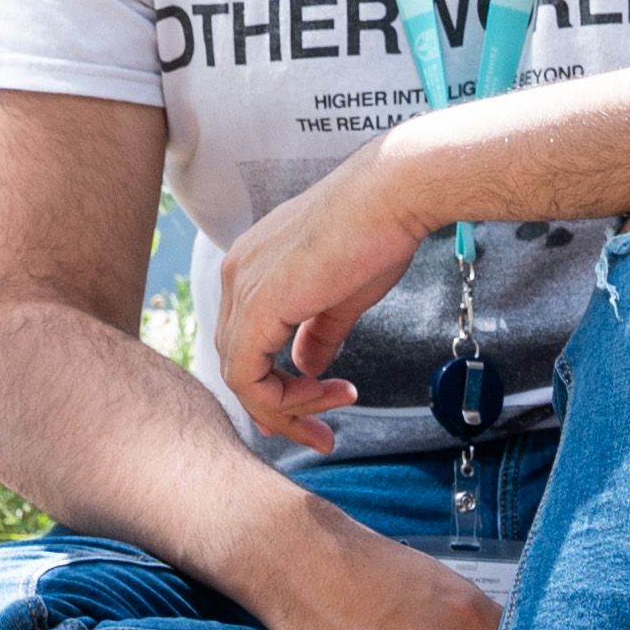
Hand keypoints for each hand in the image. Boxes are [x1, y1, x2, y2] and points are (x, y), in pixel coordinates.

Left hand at [205, 150, 424, 446]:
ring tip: (331, 414)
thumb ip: (318, 332)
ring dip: (285, 408)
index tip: (315, 406)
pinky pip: (246, 376)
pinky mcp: (257, 306)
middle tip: (320, 433)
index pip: (246, 341)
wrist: (392, 197)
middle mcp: (237, 274)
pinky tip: (321, 397)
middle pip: (237, 362)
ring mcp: (241, 288)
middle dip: (279, 407)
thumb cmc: (376, 231)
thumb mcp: (340, 294)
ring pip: (238, 375)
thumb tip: (309, 365)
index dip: (274, 386)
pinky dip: (279, 401)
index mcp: (253, 266)